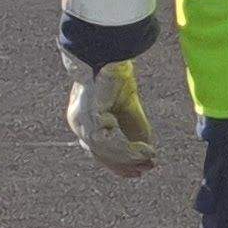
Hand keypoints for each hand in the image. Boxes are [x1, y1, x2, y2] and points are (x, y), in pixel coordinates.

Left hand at [65, 56, 157, 177]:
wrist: (109, 57)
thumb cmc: (117, 78)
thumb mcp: (129, 109)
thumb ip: (135, 130)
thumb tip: (149, 155)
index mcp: (83, 119)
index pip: (97, 149)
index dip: (118, 163)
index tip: (139, 171)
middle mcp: (78, 123)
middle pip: (100, 154)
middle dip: (125, 164)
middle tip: (146, 169)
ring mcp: (80, 122)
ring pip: (106, 152)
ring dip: (131, 157)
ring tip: (150, 157)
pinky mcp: (88, 119)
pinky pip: (109, 144)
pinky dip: (129, 150)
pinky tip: (145, 149)